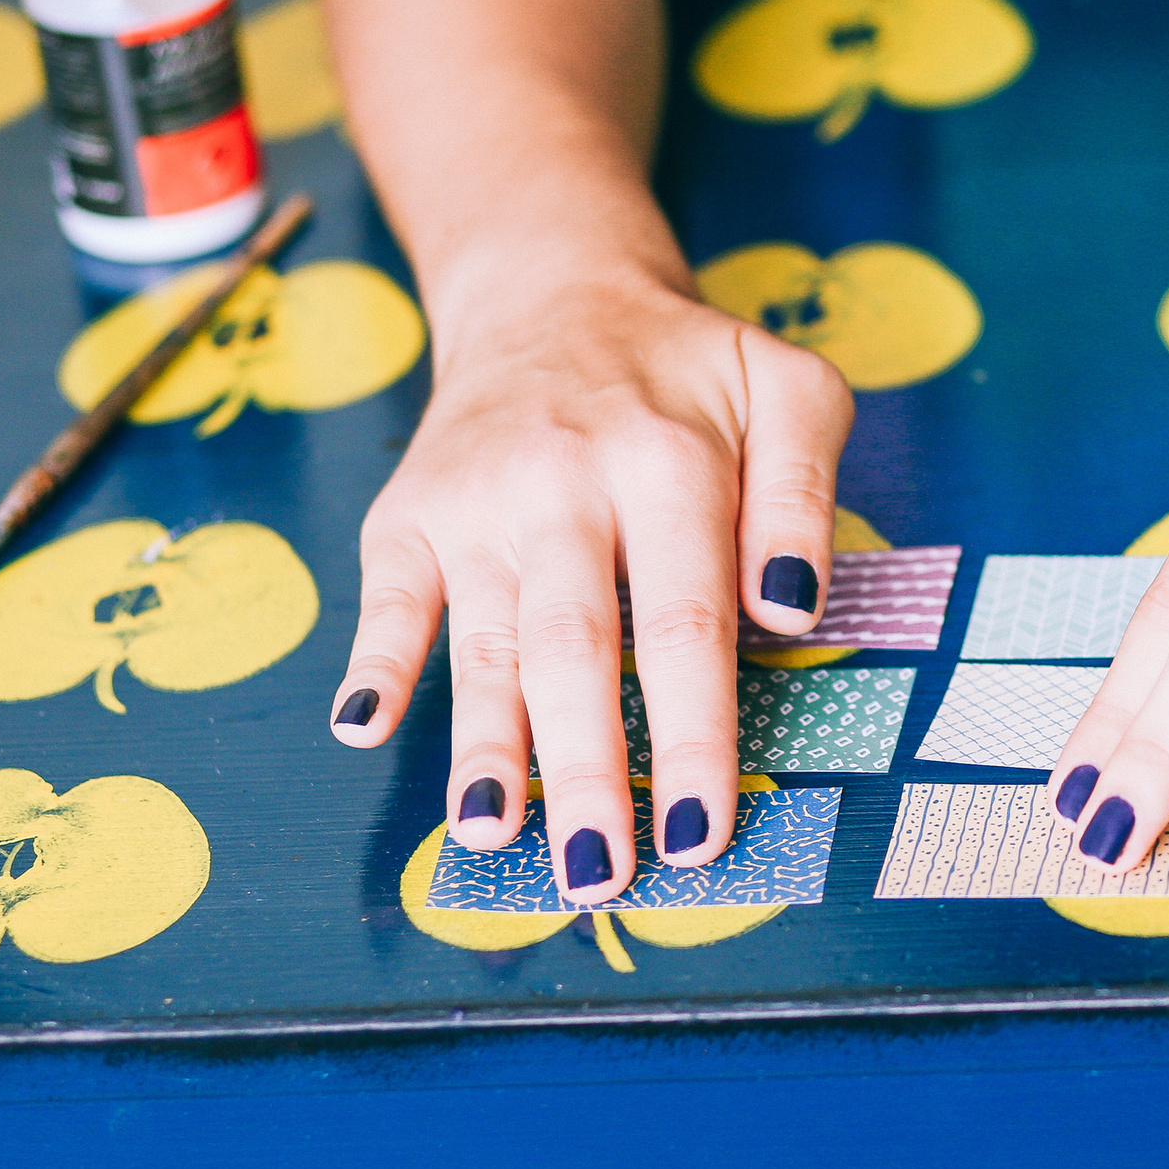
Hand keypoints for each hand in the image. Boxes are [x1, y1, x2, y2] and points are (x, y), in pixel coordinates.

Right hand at [324, 260, 851, 903]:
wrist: (558, 294)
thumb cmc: (692, 370)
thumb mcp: (790, 393)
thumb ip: (804, 496)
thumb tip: (790, 610)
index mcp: (670, 464)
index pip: (686, 624)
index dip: (691, 733)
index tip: (700, 829)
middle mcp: (565, 485)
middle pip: (578, 648)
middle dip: (587, 770)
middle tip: (601, 874)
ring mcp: (478, 501)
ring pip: (486, 640)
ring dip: (484, 744)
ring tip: (493, 835)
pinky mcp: (410, 512)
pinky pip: (390, 596)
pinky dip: (376, 661)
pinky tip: (364, 728)